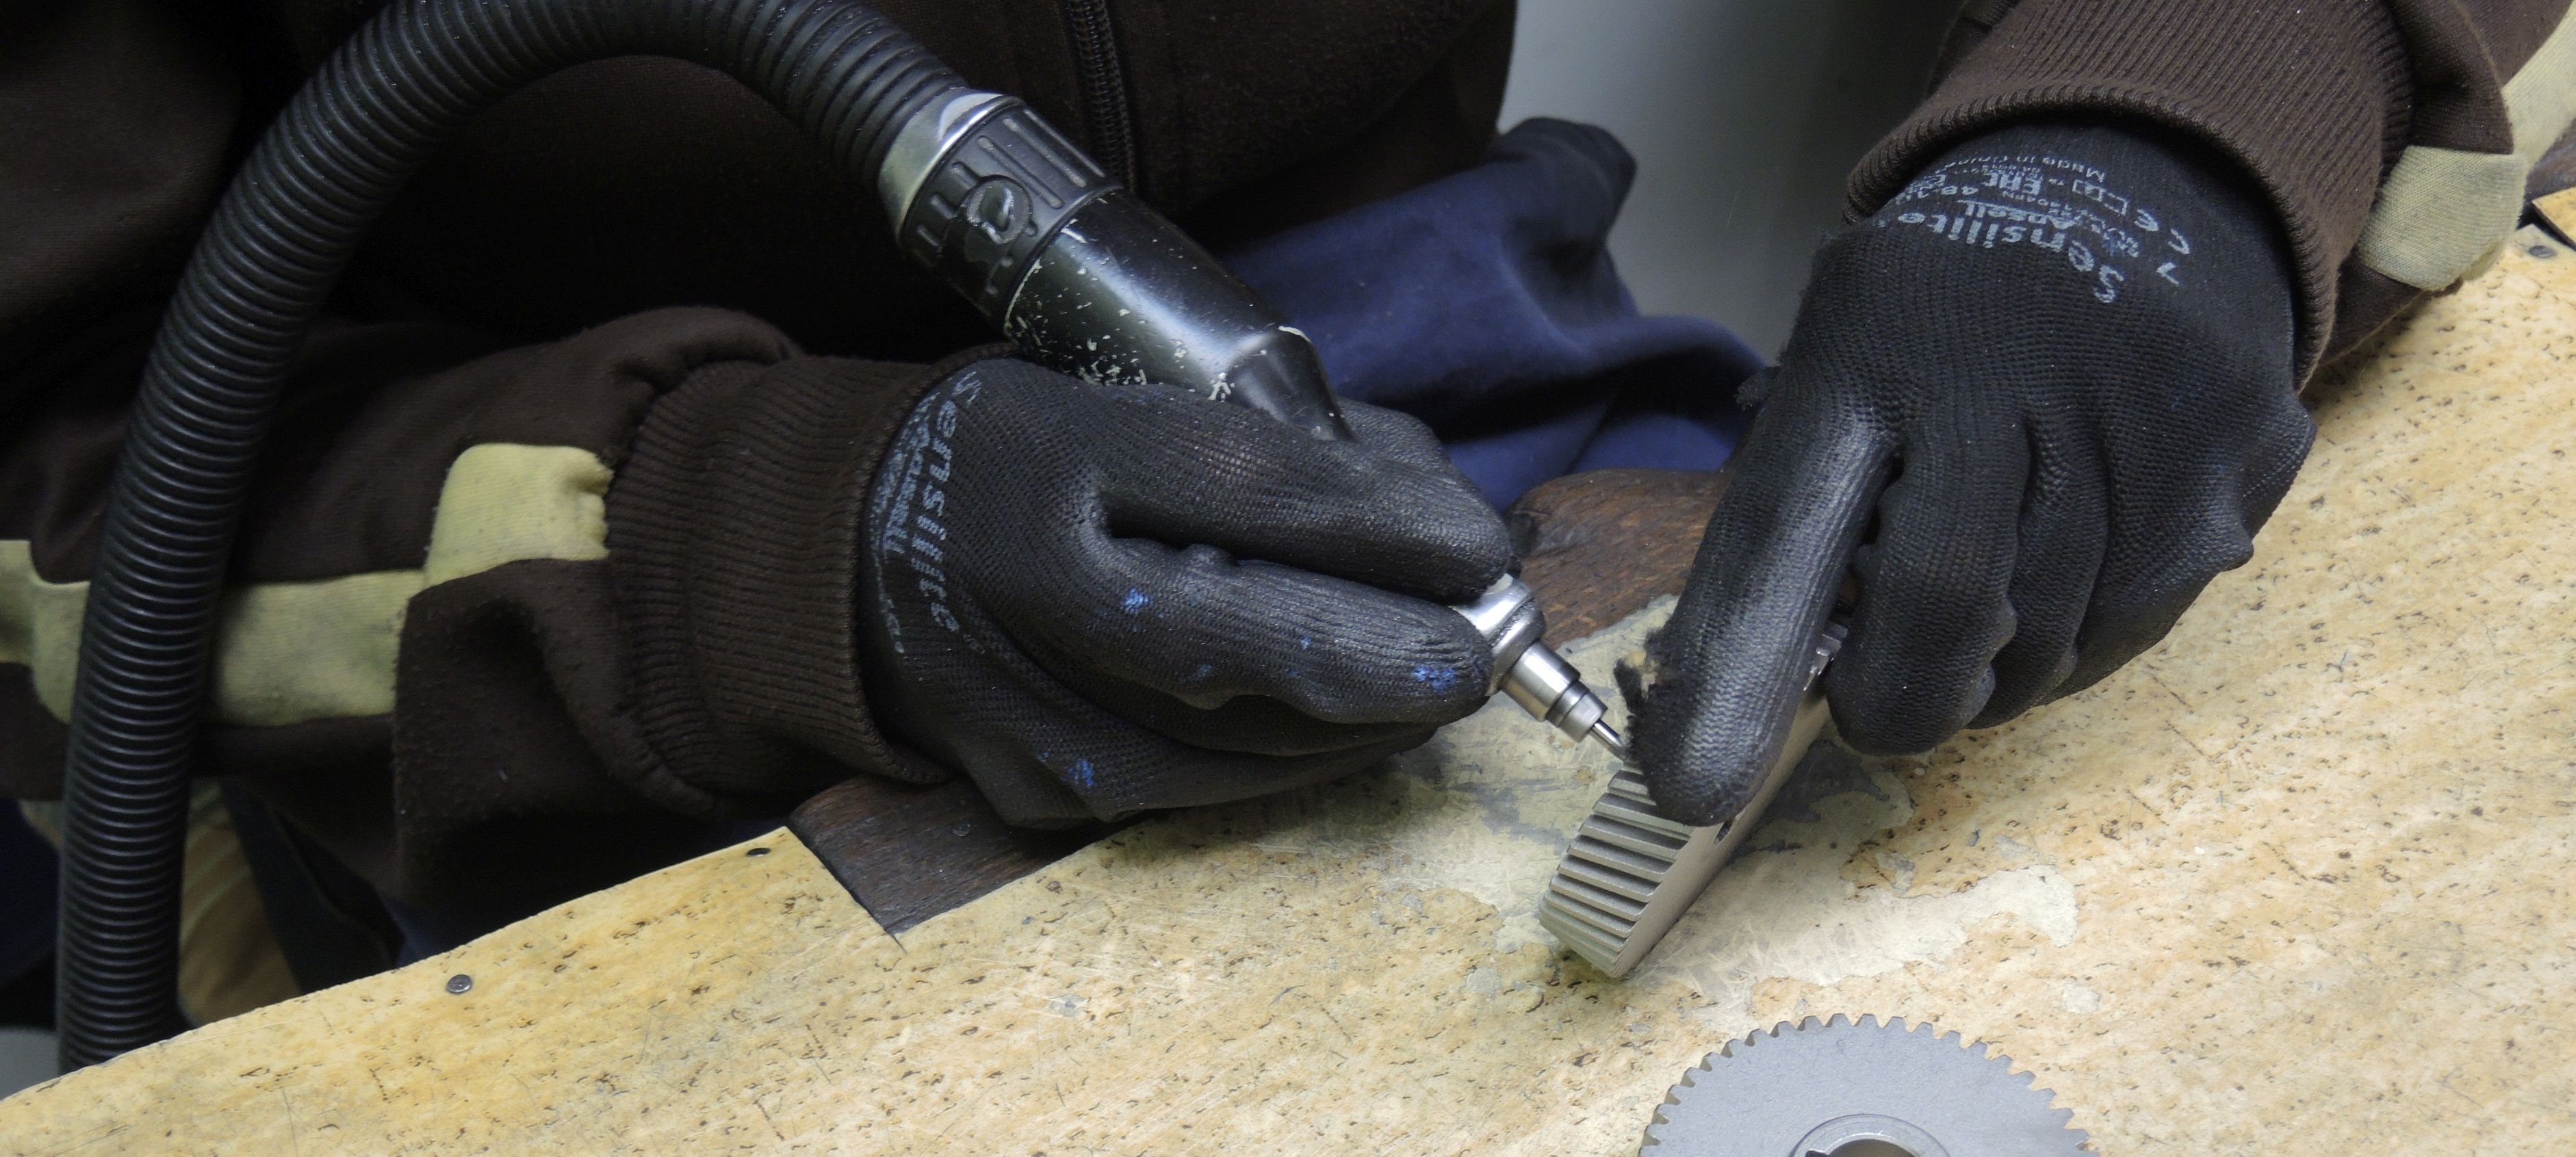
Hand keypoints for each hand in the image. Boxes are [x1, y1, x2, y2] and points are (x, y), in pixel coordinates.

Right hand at [859, 356, 1514, 823]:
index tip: (1483, 549)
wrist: (855, 563)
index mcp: (1050, 455)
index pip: (1248, 491)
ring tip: (1441, 684)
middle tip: (1487, 654)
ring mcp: (1033, 709)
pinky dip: (1301, 760)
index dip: (1386, 528)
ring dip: (1367, 719)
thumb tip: (1450, 514)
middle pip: (1247, 642)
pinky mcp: (1045, 789)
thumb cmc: (1030, 463)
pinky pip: (1207, 788)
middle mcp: (1031, 588)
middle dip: (1394, 658)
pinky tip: (1359, 729)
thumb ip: (1287, 443)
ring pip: (1244, 738)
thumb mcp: (1129, 400)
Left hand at [1622, 120, 2313, 824]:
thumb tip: (1737, 695)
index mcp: (1867, 345)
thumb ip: (1801, 507)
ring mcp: (2140, 417)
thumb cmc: (1946, 312)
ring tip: (1987, 580)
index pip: (1787, 534)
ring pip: (2049, 647)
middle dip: (1896, 698)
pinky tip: (2069, 556)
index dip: (1738, 672)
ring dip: (1993, 669)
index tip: (1691, 783)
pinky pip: (2137, 624)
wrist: (2144, 186)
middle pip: (1941, 614)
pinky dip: (2081, 635)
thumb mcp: (1838, 351)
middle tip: (1875, 697)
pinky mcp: (2238, 459)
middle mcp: (2008, 376)